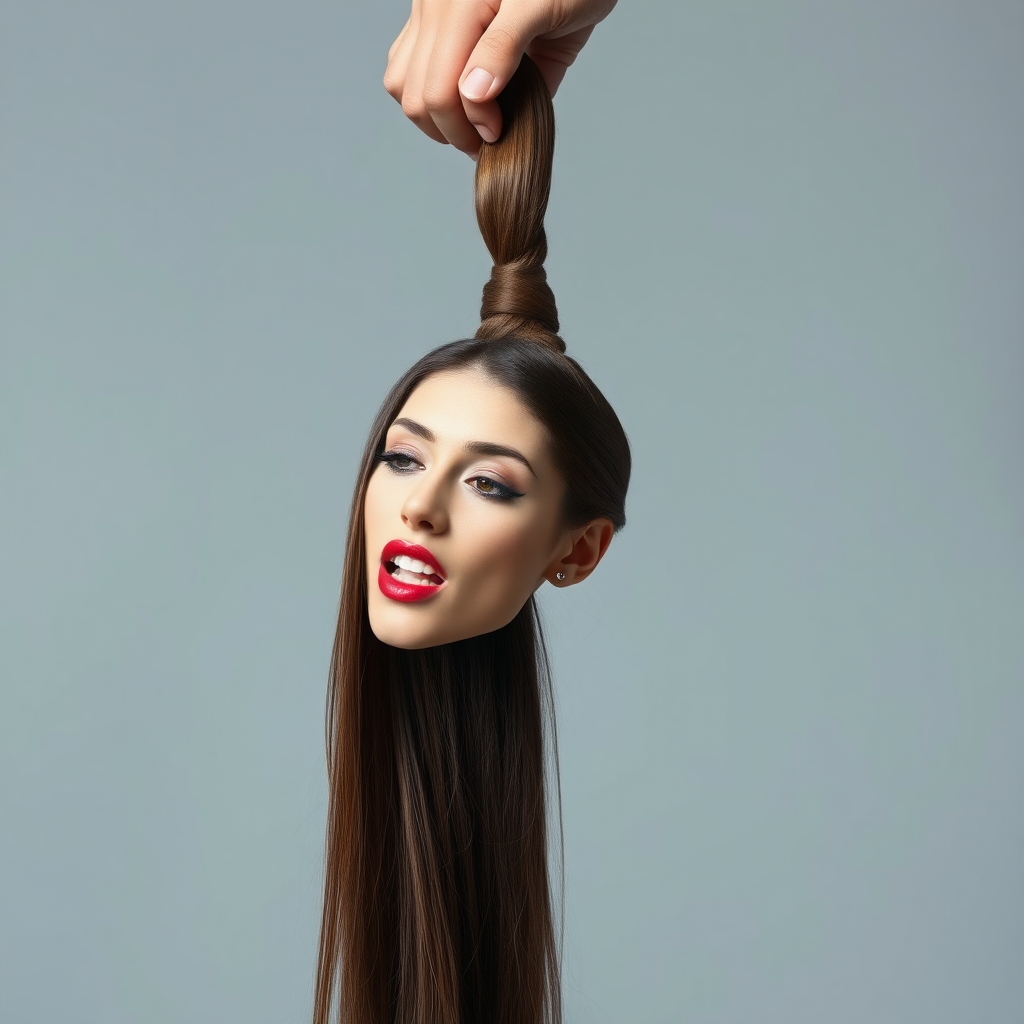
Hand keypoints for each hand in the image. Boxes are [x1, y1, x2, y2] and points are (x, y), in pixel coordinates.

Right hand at [383, 0, 617, 157]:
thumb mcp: (545, 7)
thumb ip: (504, 47)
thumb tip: (471, 95)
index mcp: (458, 5)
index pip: (440, 92)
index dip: (469, 125)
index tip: (499, 134)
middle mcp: (435, 8)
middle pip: (416, 97)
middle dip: (452, 130)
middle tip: (489, 138)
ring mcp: (430, 14)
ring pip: (404, 84)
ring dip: (434, 116)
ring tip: (475, 123)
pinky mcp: (434, 20)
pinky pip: (409, 65)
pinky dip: (430, 93)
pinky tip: (467, 99)